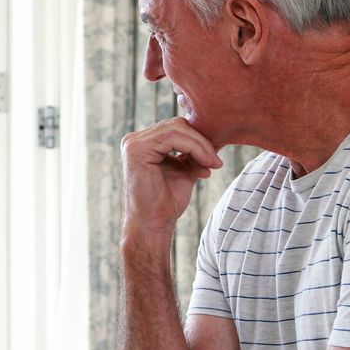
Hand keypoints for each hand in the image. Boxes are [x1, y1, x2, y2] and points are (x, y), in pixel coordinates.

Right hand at [120, 117, 222, 245]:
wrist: (154, 224)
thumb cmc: (167, 202)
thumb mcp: (185, 170)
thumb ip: (192, 152)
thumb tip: (214, 135)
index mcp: (144, 142)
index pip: (177, 127)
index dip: (199, 139)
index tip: (215, 159)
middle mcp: (135, 139)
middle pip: (178, 125)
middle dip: (202, 141)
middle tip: (216, 162)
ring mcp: (133, 143)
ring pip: (177, 128)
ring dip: (200, 146)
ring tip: (212, 164)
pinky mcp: (137, 149)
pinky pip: (172, 137)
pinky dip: (194, 148)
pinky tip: (204, 166)